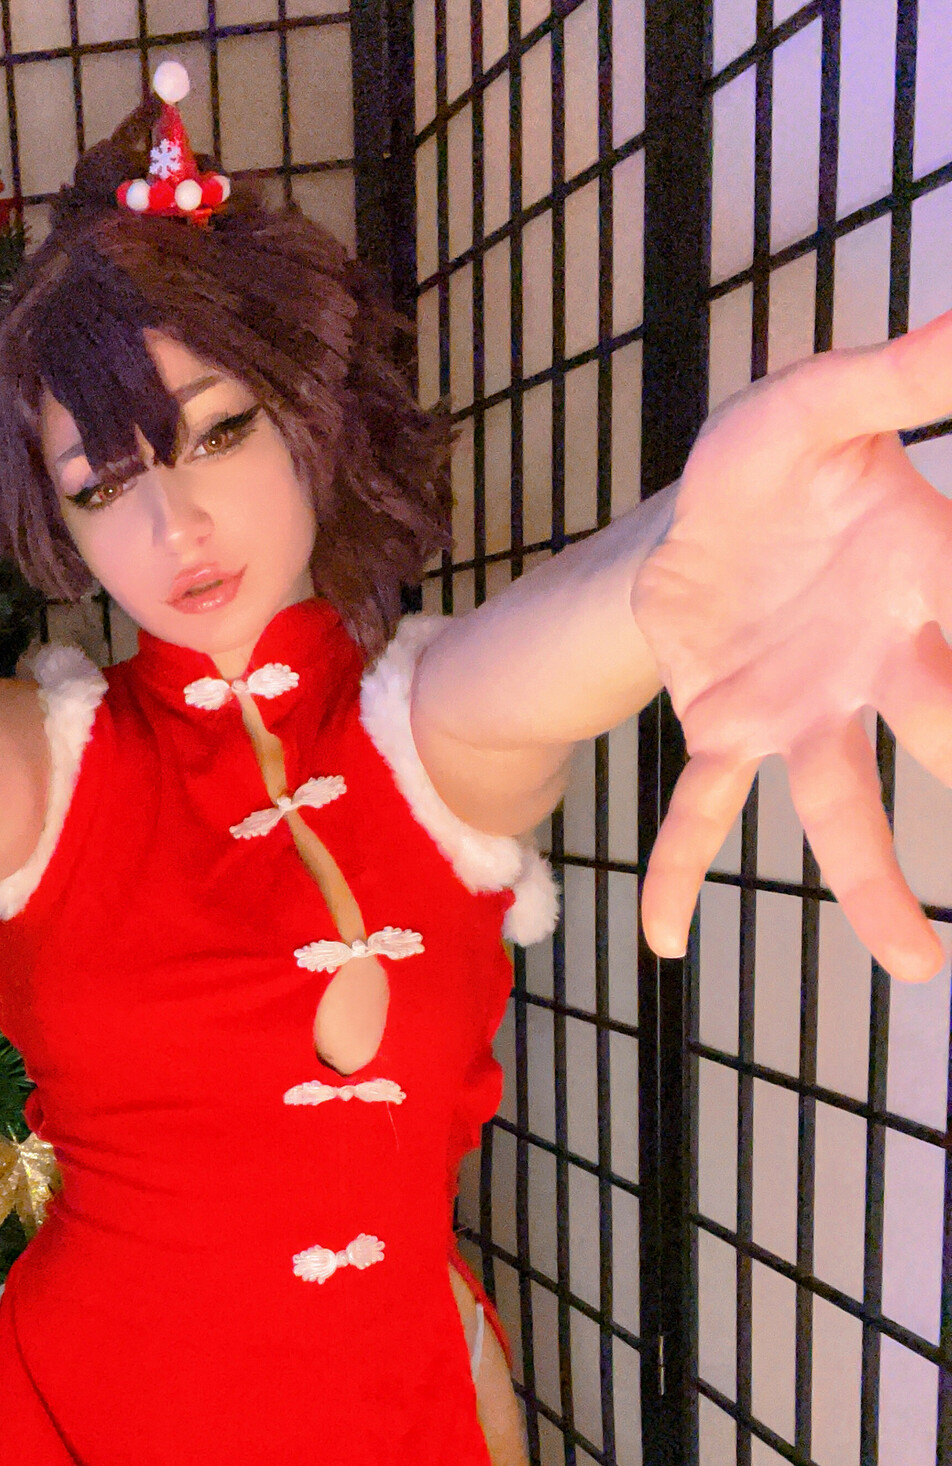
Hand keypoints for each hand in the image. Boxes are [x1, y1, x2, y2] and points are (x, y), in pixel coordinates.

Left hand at [630, 303, 951, 977]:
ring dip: (872, 881)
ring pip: (841, 804)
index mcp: (924, 579)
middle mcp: (879, 663)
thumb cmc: (774, 465)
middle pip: (937, 728)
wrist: (701, 513)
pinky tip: (663, 941)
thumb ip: (889, 379)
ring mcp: (803, 711)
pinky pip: (703, 814)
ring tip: (916, 964)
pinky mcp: (728, 734)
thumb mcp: (812, 406)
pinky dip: (678, 872)